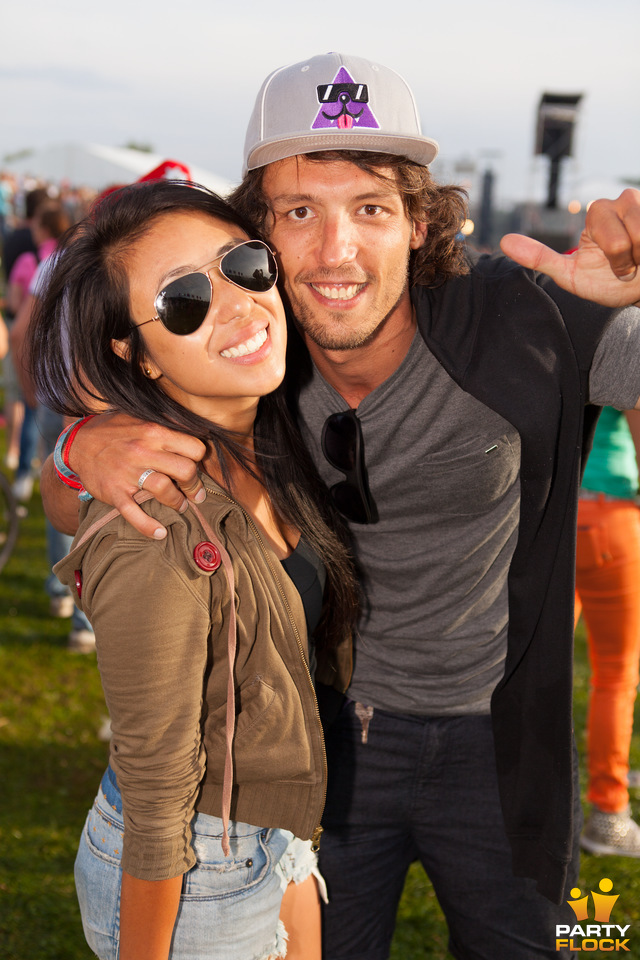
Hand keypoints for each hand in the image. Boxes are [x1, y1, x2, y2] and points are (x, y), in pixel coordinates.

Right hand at [69, 413, 206, 538]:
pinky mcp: (114, 492)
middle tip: (195, 493)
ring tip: (181, 507)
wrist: (76, 444)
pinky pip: (134, 513)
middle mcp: (143, 451)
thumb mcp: (139, 416)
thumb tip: (195, 427)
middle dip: (194, 485)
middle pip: (185, 470)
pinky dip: (148, 526)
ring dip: (178, 503)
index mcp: (153, 432)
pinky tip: (160, 533)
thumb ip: (165, 423)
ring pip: (164, 489)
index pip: (195, 447)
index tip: (196, 467)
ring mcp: (128, 473)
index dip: (199, 460)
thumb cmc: (114, 430)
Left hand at [500, 188, 639, 307]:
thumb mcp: (572, 274)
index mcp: (598, 212)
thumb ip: (540, 258)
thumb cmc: (611, 281)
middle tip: (631, 263)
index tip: (616, 264)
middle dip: (630, 260)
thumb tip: (504, 242)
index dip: (617, 259)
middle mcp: (623, 200)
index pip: (611, 238)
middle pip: (625, 240)